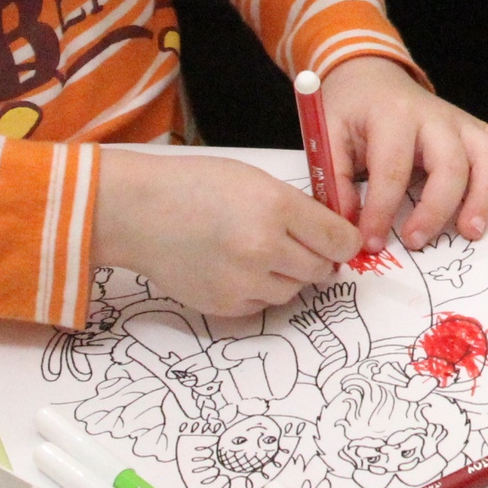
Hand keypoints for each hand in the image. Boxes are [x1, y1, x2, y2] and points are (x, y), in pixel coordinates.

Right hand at [93, 148, 356, 315]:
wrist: (140, 214)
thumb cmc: (198, 187)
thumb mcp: (257, 182)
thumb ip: (297, 210)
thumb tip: (333, 236)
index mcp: (277, 208)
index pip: (339, 239)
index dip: (346, 242)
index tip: (344, 242)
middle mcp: (264, 248)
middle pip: (320, 269)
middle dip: (319, 259)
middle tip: (304, 247)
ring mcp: (243, 281)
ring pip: (293, 290)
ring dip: (289, 276)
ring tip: (263, 253)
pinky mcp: (224, 305)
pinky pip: (262, 304)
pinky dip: (260, 290)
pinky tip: (240, 268)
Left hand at [316, 57, 487, 252]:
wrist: (372, 77)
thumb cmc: (350, 111)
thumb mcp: (326, 135)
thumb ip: (333, 177)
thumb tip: (347, 223)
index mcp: (393, 117)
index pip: (392, 167)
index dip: (382, 210)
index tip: (369, 243)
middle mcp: (435, 117)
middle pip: (449, 162)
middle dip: (436, 207)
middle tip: (417, 242)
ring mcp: (462, 123)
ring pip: (487, 155)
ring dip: (484, 195)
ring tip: (471, 232)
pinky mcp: (478, 130)